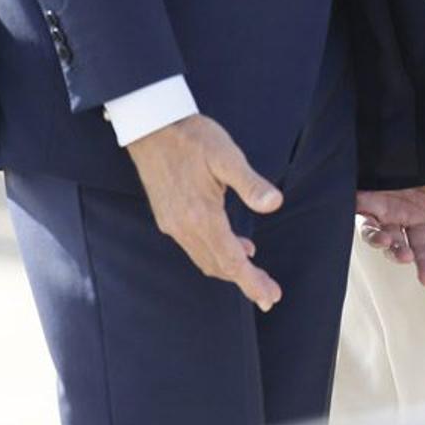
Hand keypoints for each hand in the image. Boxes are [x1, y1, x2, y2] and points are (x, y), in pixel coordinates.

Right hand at [127, 114, 282, 310]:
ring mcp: (173, 224)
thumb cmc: (191, 137)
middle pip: (218, 266)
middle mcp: (184, 226)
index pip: (231, 260)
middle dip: (245, 282)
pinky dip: (215, 253)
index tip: (270, 297)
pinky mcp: (167, 217)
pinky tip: (234, 245)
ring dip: (230, 269)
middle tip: (269, 293)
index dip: (252, 282)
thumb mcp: (226, 155)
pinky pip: (194, 246)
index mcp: (201, 215)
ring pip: (205, 258)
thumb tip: (275, 205)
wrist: (150, 126)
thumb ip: (250, 183)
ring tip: (254, 273)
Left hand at [356, 129, 424, 286]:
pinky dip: (372, 233)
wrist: (395, 113)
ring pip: (395, 242)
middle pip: (423, 247)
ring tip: (403, 255)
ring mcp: (392, 210)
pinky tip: (379, 235)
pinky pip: (368, 224)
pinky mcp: (368, 201)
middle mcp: (416, 213)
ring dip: (397, 252)